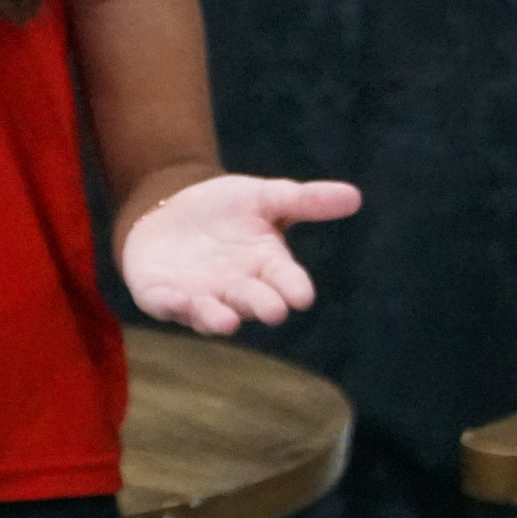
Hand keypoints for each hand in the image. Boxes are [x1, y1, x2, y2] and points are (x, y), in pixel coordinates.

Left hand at [121, 174, 360, 334]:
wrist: (171, 208)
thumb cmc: (227, 209)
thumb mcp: (266, 197)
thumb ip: (306, 201)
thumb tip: (355, 196)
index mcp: (265, 265)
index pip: (285, 279)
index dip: (293, 288)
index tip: (302, 296)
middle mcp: (235, 288)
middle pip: (251, 300)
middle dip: (261, 306)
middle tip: (272, 311)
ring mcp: (198, 296)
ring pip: (209, 313)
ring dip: (215, 318)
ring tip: (225, 321)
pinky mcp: (161, 294)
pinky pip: (164, 304)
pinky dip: (170, 304)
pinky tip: (174, 298)